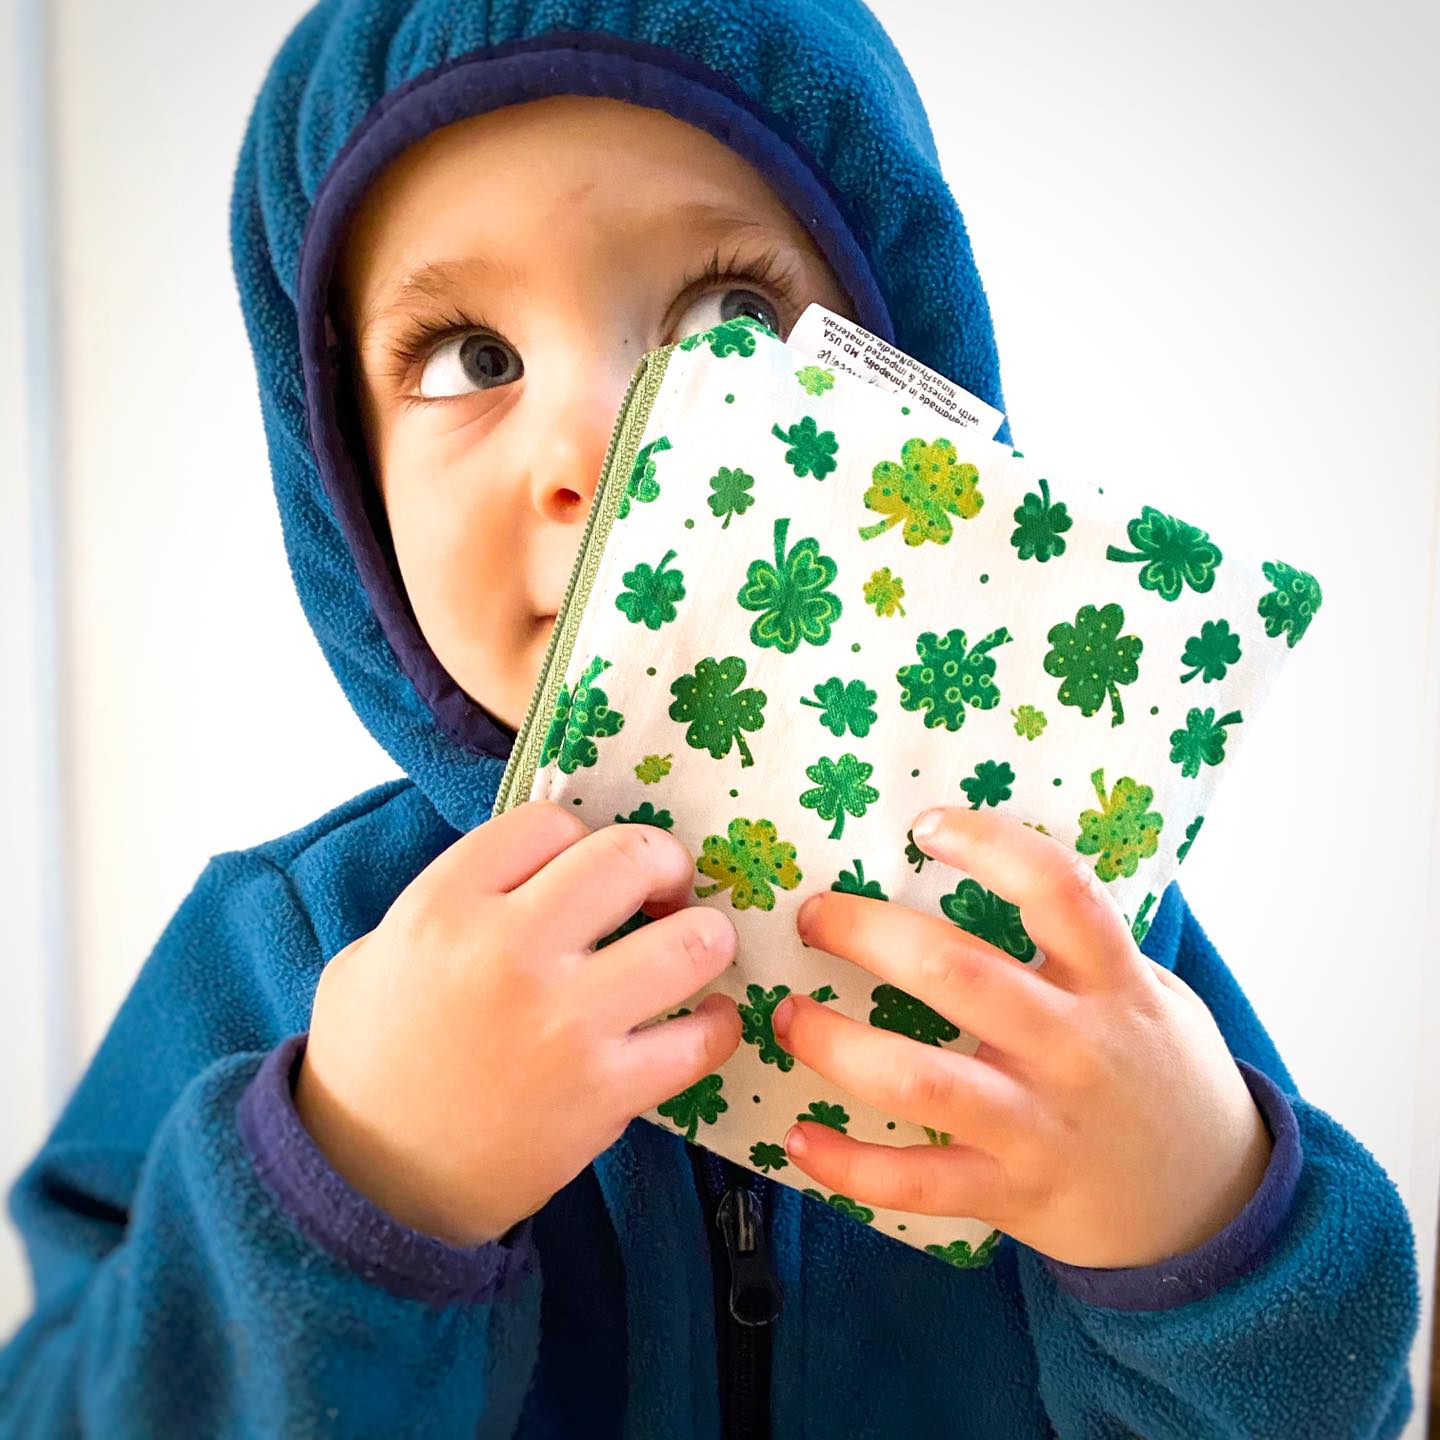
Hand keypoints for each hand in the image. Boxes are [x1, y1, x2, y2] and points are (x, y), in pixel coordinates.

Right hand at [294, 801, 742, 1247]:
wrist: (374, 1183)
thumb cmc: (371, 1060)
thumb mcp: (376, 952)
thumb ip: (452, 899)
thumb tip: (536, 869)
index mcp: (445, 905)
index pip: (550, 820)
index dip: (580, 838)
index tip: (586, 870)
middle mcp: (510, 950)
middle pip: (628, 856)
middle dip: (662, 864)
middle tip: (662, 891)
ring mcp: (565, 1021)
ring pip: (690, 941)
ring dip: (707, 937)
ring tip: (694, 949)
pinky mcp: (606, 1091)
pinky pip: (701, 1039)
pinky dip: (719, 1026)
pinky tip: (707, 1021)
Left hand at [771, 805, 1272, 1269]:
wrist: (1214, 1208)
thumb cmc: (1162, 1074)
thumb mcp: (1153, 992)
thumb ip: (1086, 941)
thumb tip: (993, 861)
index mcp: (1113, 982)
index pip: (1059, 890)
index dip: (991, 846)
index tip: (924, 825)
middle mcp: (1075, 1048)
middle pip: (959, 974)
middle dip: (868, 934)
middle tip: (813, 916)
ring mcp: (1041, 1126)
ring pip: (922, 1080)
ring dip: (836, 1044)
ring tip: (787, 1016)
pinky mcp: (1013, 1193)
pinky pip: (917, 1183)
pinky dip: (849, 1164)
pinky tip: (798, 1138)